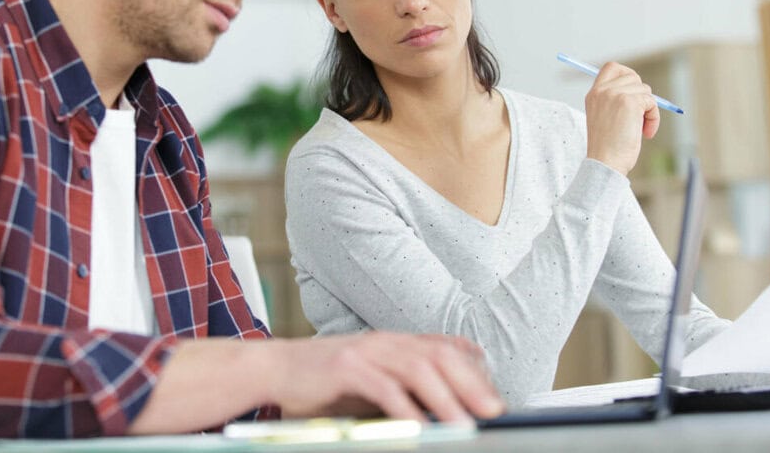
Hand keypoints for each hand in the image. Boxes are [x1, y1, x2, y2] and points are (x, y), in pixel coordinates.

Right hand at [268, 332, 504, 422]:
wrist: (274, 368)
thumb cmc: (325, 380)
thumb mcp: (372, 377)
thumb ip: (403, 385)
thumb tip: (441, 405)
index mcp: (395, 342)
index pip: (445, 348)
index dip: (474, 370)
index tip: (494, 395)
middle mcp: (386, 341)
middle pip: (439, 355)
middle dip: (471, 384)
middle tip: (493, 411)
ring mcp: (366, 351)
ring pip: (418, 369)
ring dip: (446, 398)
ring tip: (464, 425)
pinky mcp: (345, 366)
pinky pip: (384, 387)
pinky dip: (405, 408)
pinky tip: (418, 428)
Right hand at [584, 61, 659, 175]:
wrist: (605, 163)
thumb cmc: (607, 147)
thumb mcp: (604, 118)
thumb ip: (614, 101)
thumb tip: (640, 90)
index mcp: (593, 94)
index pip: (611, 67)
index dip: (626, 74)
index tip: (633, 92)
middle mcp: (602, 91)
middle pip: (633, 76)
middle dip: (641, 95)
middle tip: (639, 115)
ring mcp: (615, 94)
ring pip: (645, 90)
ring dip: (648, 109)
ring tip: (640, 128)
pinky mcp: (629, 102)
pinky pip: (651, 102)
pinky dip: (653, 118)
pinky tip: (645, 133)